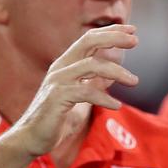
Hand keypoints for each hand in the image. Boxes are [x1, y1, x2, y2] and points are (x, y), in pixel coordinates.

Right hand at [10, 25, 139, 156]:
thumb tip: (110, 78)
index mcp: (66, 64)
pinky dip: (104, 97)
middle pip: (88, 42)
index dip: (110, 32)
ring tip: (134, 82)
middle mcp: (61, 68)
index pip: (89, 39)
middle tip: (136, 40)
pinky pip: (85, 92)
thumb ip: (92, 84)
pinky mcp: (56, 98)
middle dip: (113, 38)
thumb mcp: (79, 96)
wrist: (32, 138)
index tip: (132, 30)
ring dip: (117, 72)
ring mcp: (57, 81)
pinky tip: (116, 105)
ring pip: (91, 65)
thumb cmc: (57, 117)